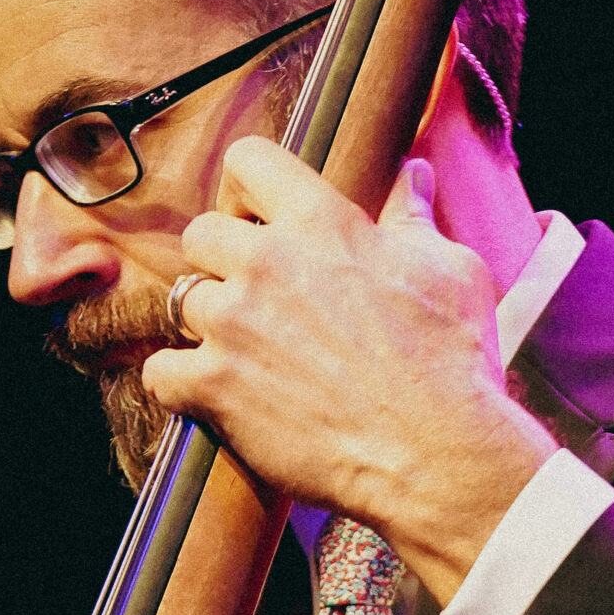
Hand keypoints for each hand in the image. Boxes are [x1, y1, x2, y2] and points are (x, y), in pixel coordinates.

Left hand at [142, 142, 556, 605]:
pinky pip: (160, 372)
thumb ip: (415, 217)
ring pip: (182, 303)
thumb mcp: (451, 270)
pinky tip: (219, 396)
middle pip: (199, 234)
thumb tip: (415, 175)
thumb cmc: (453, 359)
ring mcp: (234, 324)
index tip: (262, 221)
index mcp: (322, 221)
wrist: (436, 453)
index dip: (248, 191)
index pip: (248, 161)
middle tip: (257, 298)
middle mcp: (267, 262)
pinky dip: (182, 385)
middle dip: (221, 262)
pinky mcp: (214, 387)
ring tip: (252, 355)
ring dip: (211, 326)